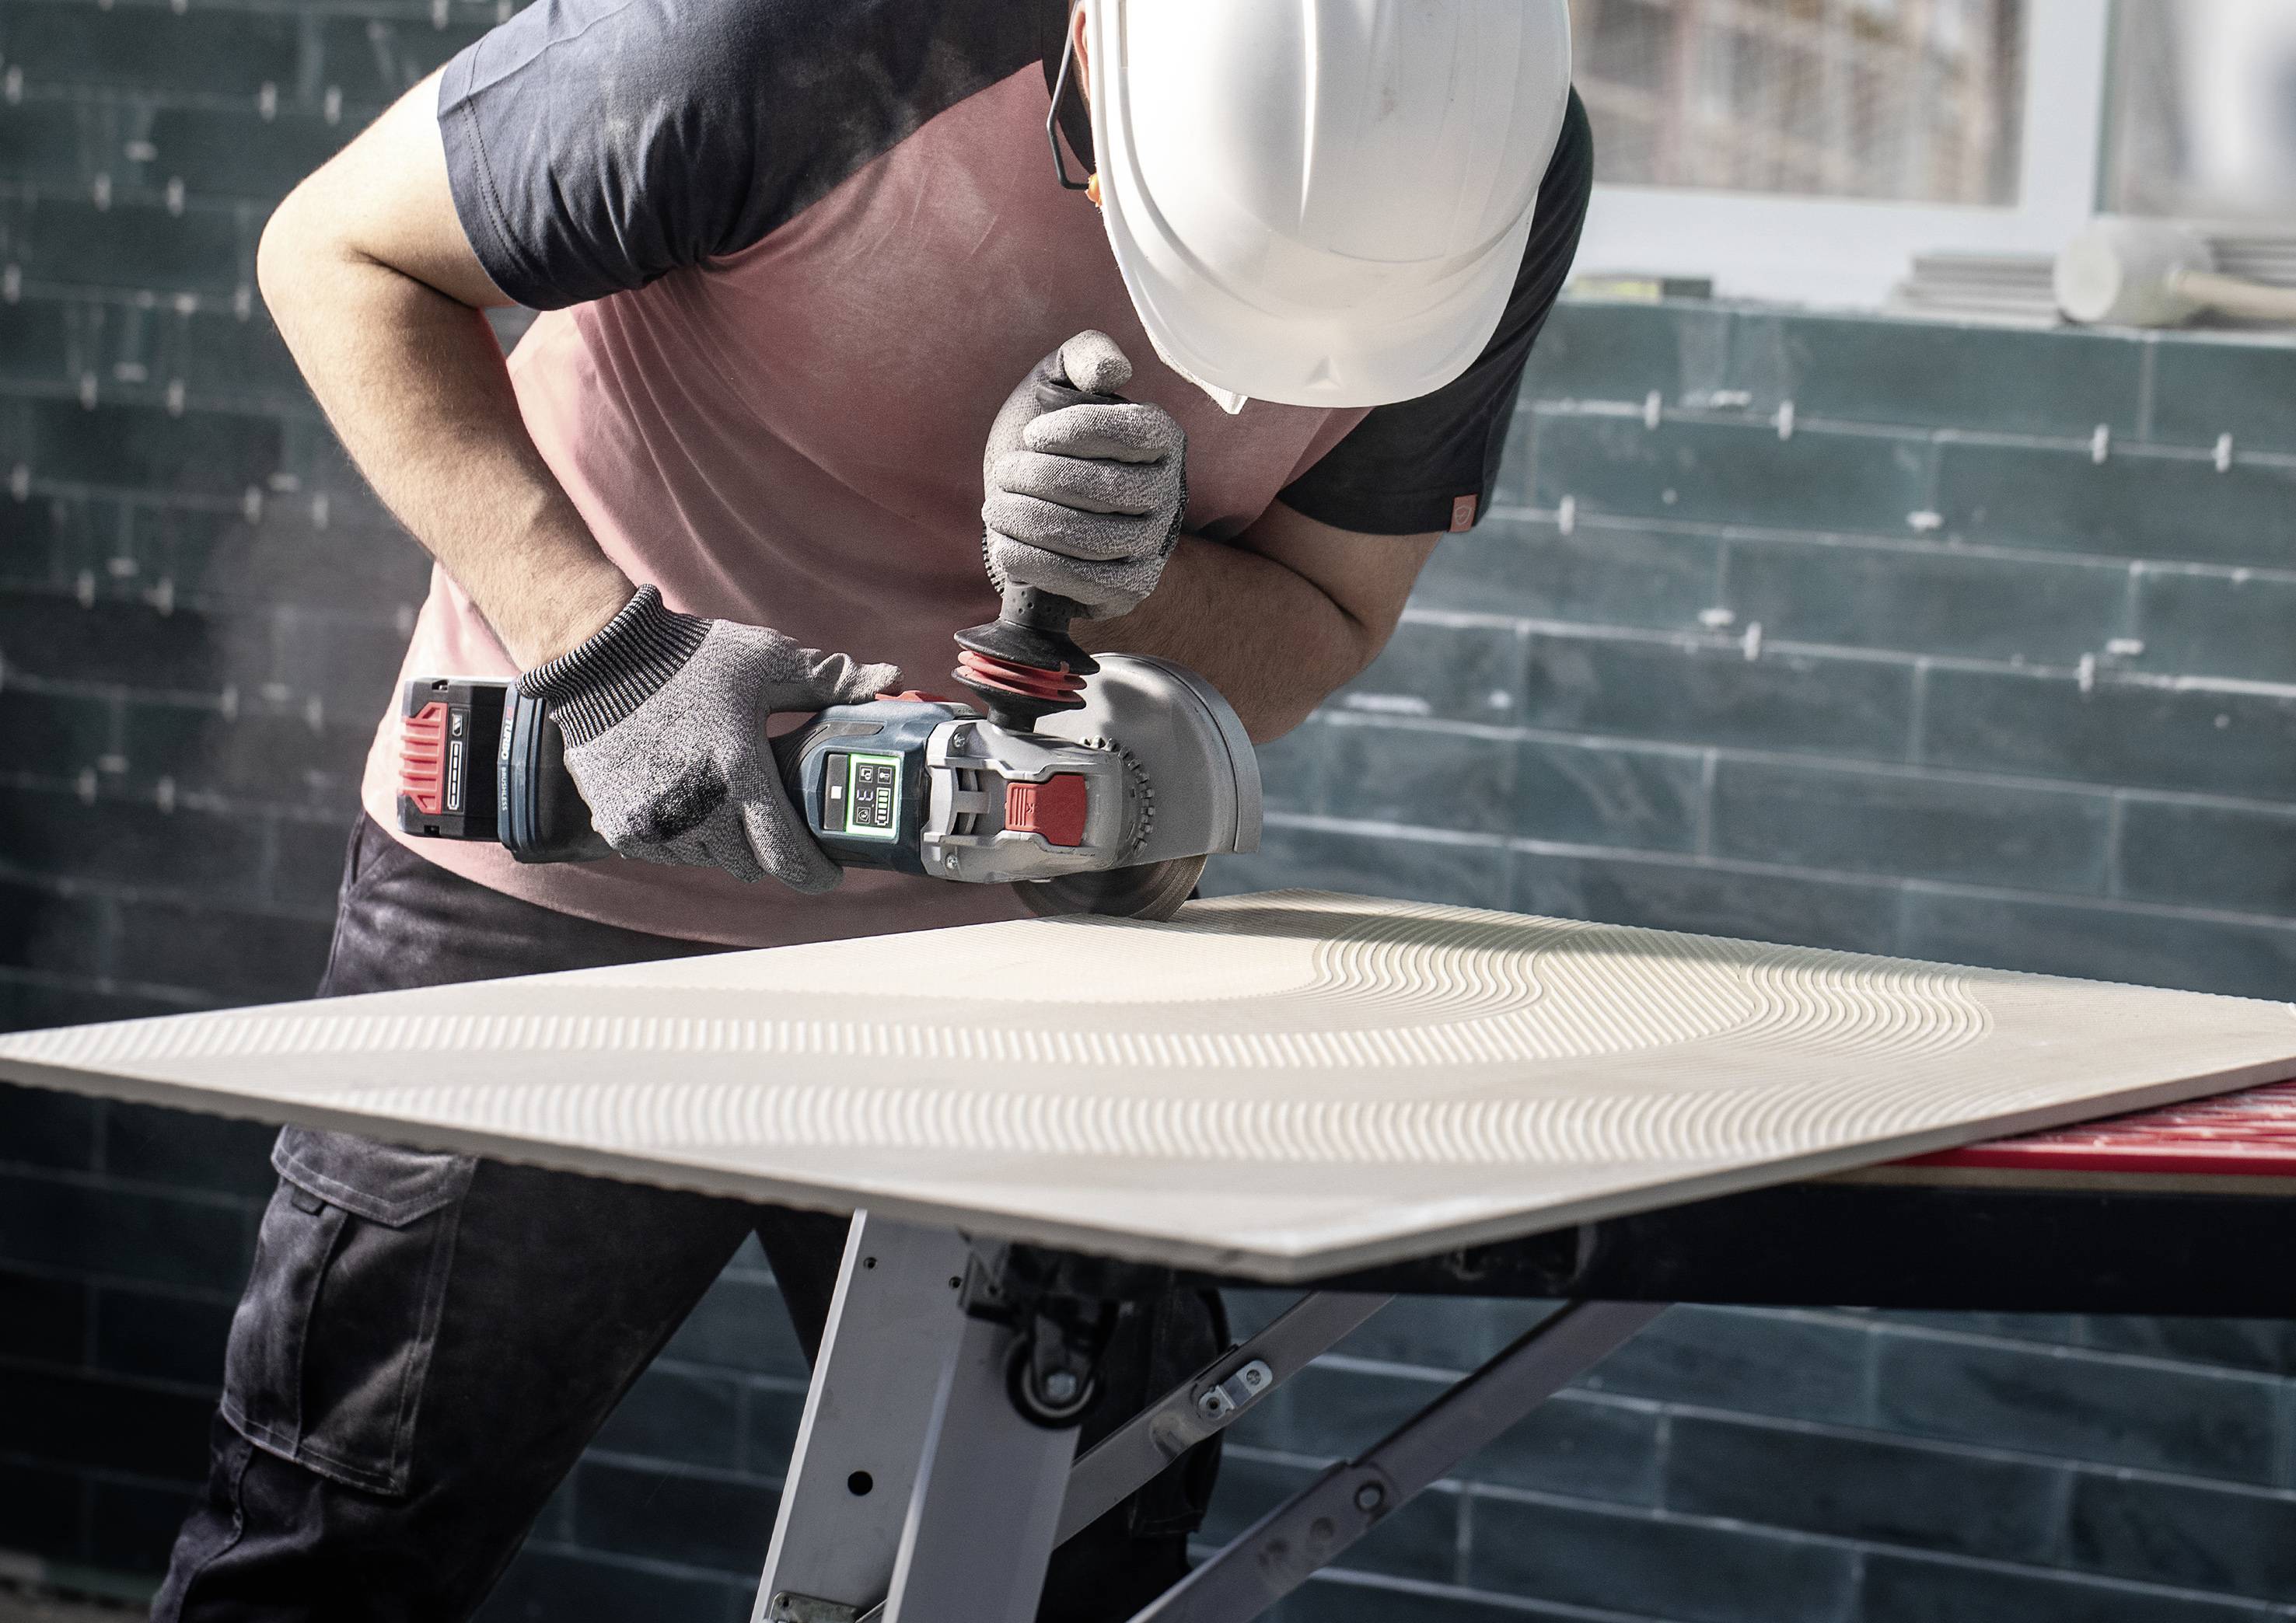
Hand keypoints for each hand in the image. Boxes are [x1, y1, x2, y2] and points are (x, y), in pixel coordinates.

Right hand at [518, 587, 897, 890]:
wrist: (599, 660)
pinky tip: (688, 803)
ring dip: (726, 845)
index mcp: (741, 773)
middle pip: (753, 865)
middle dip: (771, 849)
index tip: (831, 871)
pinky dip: (684, 840)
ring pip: (711, 862)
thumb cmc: (690, 657)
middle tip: (776, 820)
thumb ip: (829, 680)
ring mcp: (656, 825)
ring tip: (729, 805)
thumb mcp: (767, 661)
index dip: (816, 873)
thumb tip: (889, 679)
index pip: (788, 856)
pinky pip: (669, 855)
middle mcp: (697, 810)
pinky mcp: (622, 828)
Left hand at [981, 330, 1186, 618]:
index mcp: (1161, 438)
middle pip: (1107, 489)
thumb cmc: (1052, 439)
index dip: (1076, 433)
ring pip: (1095, 538)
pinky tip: (1005, 546)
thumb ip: (1084, 356)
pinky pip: (1088, 583)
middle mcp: (1167, 493)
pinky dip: (1039, 564)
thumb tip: (1114, 371)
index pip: (1131, 433)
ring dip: (1032, 521)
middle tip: (1005, 471)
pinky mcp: (1127, 588)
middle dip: (1041, 479)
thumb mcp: (1061, 382)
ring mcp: (1151, 545)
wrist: (1042, 507)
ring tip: (995, 507)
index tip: (1032, 435)